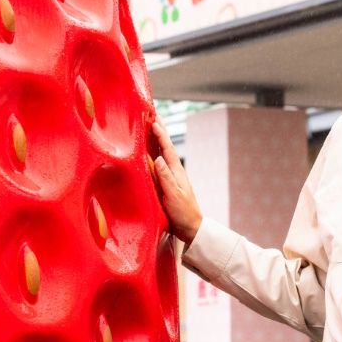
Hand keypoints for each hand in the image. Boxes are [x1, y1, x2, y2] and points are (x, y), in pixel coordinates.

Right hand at [150, 120, 202, 243]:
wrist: (191, 227)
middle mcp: (173, 170)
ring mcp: (171, 176)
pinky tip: (150, 152)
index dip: (160, 134)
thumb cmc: (183, 212)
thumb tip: (158, 158)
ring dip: (156, 140)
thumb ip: (166, 177)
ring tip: (150, 127)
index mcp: (176, 171)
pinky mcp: (167, 183)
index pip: (167, 148)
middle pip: (165, 146)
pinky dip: (154, 153)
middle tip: (153, 115)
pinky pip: (159, 163)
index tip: (153, 120)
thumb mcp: (174, 195)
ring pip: (162, 153)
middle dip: (159, 131)